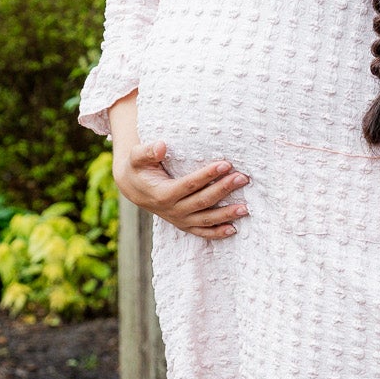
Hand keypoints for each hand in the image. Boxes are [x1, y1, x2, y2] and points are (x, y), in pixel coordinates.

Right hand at [113, 138, 249, 238]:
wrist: (133, 187)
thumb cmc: (138, 168)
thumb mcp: (136, 157)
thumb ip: (147, 151)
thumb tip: (162, 146)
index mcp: (162, 194)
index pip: (190, 184)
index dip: (208, 175)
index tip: (226, 164)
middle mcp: (172, 210)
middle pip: (202, 201)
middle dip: (224, 189)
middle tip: (242, 178)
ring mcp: (179, 220)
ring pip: (206, 219)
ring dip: (226, 214)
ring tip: (245, 208)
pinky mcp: (184, 225)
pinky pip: (202, 232)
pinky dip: (217, 233)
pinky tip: (234, 229)